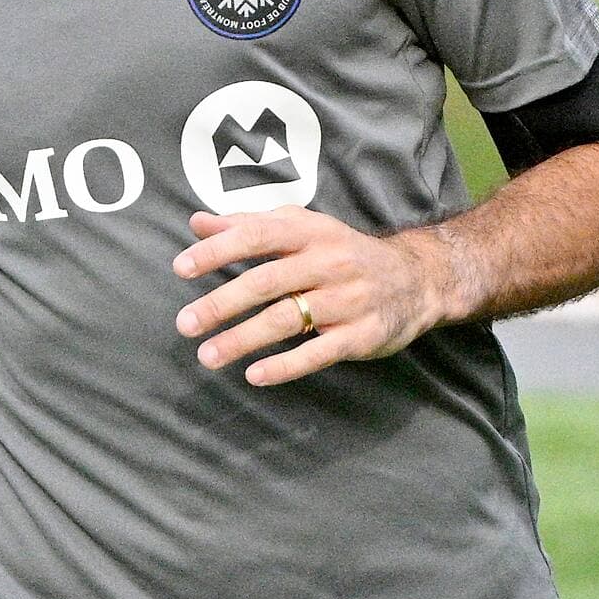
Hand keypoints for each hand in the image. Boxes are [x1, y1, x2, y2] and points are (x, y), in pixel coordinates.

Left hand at [173, 208, 449, 385]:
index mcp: (310, 232)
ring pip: (287, 320)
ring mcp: (346, 300)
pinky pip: (318, 353)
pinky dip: (285, 366)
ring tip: (207, 356)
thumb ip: (249, 225)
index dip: (218, 251)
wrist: (416, 279)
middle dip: (222, 303)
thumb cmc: (343, 252)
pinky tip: (254, 375)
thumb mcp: (302, 228)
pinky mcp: (360, 335)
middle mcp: (329, 262)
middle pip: (268, 281)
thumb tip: (197, 222)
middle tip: (185, 323)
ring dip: (243, 339)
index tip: (181, 268)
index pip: (258, 236)